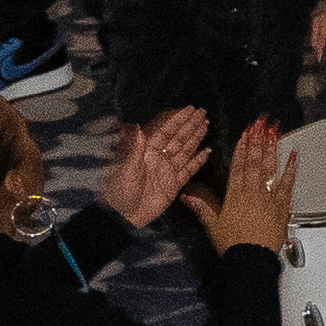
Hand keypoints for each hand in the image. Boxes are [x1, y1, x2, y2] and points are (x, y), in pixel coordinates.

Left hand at [101, 104, 216, 228]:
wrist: (123, 215)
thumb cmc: (119, 192)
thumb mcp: (125, 168)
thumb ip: (134, 148)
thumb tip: (136, 127)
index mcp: (146, 151)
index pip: (165, 131)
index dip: (177, 119)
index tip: (189, 109)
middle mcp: (158, 158)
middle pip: (178, 138)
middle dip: (190, 125)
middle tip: (202, 113)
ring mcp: (167, 171)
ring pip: (185, 151)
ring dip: (196, 138)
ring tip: (206, 126)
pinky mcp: (173, 185)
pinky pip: (189, 170)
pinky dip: (198, 161)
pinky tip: (206, 151)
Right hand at [199, 118, 293, 257]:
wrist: (252, 259)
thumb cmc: (234, 245)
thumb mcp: (213, 225)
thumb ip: (202, 208)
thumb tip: (187, 196)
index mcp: (235, 195)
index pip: (238, 165)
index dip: (242, 147)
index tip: (245, 133)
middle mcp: (252, 193)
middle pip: (255, 162)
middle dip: (258, 141)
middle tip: (261, 123)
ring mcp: (269, 199)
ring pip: (271, 169)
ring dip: (273, 148)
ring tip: (275, 131)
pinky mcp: (282, 207)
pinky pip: (288, 185)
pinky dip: (291, 169)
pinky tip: (293, 156)